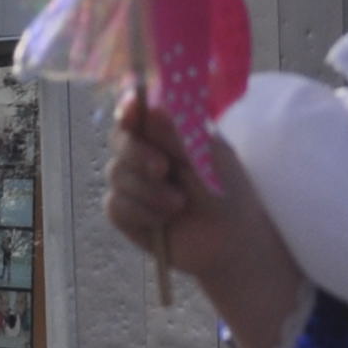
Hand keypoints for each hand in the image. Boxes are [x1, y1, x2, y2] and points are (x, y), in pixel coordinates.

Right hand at [105, 94, 302, 347]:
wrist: (230, 240)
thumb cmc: (227, 191)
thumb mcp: (209, 156)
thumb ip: (177, 133)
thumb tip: (146, 106)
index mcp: (165, 132)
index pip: (135, 112)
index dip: (128, 109)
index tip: (131, 111)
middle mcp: (143, 153)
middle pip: (119, 140)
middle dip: (138, 154)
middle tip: (163, 169)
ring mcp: (130, 182)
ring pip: (116, 174)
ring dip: (149, 191)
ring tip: (180, 204)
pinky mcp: (125, 213)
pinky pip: (116, 205)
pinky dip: (142, 213)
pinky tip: (164, 221)